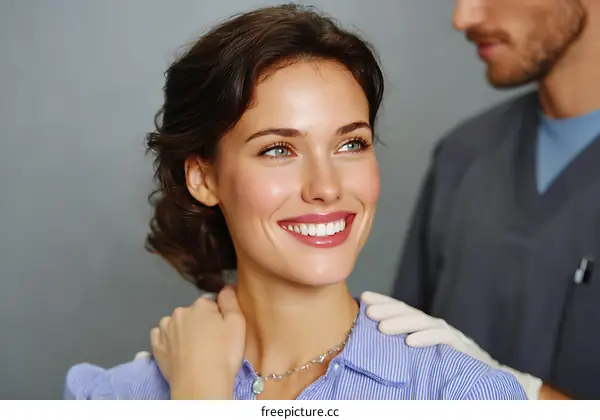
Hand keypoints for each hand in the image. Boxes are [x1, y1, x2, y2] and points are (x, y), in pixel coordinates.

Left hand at [150, 285, 245, 398]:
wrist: (200, 384)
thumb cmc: (223, 354)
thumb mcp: (237, 324)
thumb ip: (231, 301)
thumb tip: (225, 288)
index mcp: (201, 305)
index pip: (211, 304)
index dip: (218, 318)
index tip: (222, 333)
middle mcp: (180, 312)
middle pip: (193, 313)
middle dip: (200, 324)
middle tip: (211, 344)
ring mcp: (165, 329)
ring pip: (176, 323)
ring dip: (183, 331)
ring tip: (193, 349)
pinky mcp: (156, 346)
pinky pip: (161, 336)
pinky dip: (168, 340)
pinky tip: (176, 350)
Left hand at [361, 291, 542, 399]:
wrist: (488, 378)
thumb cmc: (449, 366)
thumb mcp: (422, 354)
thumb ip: (404, 344)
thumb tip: (373, 339)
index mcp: (423, 326)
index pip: (401, 308)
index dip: (383, 301)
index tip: (363, 297)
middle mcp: (434, 326)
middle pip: (409, 312)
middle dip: (387, 309)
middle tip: (368, 311)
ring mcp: (449, 334)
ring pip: (422, 323)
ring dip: (402, 323)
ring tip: (382, 327)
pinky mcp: (461, 346)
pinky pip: (442, 339)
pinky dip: (426, 338)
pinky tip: (411, 342)